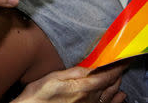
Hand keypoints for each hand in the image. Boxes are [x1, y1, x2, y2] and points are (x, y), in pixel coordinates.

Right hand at [12, 63, 127, 102]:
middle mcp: (88, 99)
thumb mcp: (55, 77)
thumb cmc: (39, 94)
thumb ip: (74, 72)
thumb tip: (90, 67)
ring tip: (119, 76)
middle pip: (110, 85)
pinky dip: (116, 100)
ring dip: (116, 84)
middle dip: (116, 74)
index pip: (106, 76)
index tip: (121, 60)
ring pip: (110, 95)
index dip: (115, 67)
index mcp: (82, 88)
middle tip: (120, 64)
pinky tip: (120, 96)